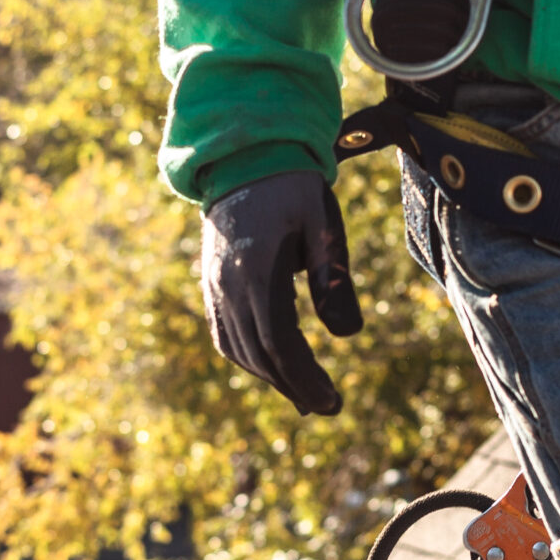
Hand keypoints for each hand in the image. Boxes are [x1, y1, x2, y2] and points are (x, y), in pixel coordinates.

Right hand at [200, 170, 363, 415]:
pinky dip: (249, 357)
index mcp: (256, 271)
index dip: (304, 379)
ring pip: (238, 349)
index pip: (278, 344)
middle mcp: (227, 285)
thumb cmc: (291, 186)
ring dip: (271, 377)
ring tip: (305, 394)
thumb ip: (332, 278)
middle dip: (293, 386)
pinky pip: (225, 333)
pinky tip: (272, 367)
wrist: (243, 154)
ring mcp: (214, 285)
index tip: (331, 402)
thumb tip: (348, 336)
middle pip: (258, 354)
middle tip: (328, 406)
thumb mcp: (321, 225)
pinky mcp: (212, 282)